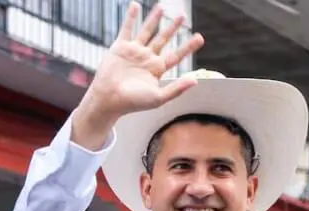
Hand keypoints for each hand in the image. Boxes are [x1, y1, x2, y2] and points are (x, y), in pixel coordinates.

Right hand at [73, 1, 204, 148]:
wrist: (108, 99)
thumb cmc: (132, 103)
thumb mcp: (158, 98)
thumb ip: (176, 89)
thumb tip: (195, 81)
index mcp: (157, 69)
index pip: (176, 55)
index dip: (188, 46)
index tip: (200, 37)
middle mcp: (147, 58)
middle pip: (163, 39)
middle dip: (173, 27)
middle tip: (182, 16)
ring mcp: (134, 51)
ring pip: (147, 31)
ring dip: (154, 18)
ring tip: (162, 7)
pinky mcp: (120, 47)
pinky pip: (127, 28)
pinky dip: (130, 16)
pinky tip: (135, 5)